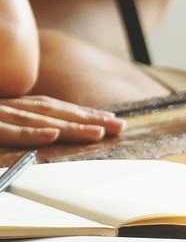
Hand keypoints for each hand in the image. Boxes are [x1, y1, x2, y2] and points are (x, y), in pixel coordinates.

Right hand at [0, 95, 123, 145]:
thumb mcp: (1, 122)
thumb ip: (20, 123)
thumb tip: (49, 130)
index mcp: (13, 106)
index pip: (53, 108)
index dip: (82, 112)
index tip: (110, 119)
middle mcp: (8, 107)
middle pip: (53, 111)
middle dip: (88, 118)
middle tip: (119, 125)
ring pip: (39, 120)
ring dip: (70, 126)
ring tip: (98, 132)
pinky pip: (10, 132)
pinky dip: (33, 134)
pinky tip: (53, 135)